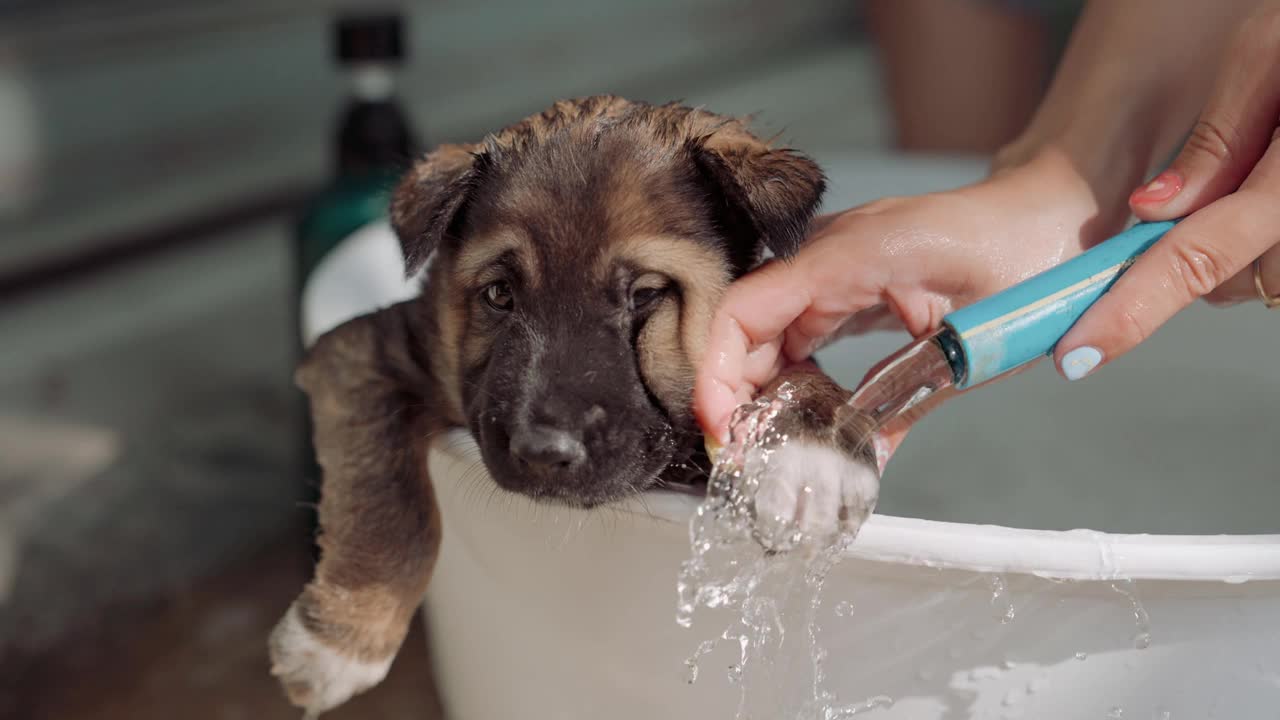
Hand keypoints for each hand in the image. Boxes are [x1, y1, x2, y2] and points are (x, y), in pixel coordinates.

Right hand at [694, 151, 1131, 455]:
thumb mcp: (972, 335)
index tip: (723, 426)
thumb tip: (865, 459)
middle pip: (749, 326)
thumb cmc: (1029, 255)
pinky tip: (806, 419)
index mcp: (851, 254)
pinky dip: (796, 379)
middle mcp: (832, 256)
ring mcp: (841, 270)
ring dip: (761, 391)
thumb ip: (910, 394)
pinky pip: (806, 335)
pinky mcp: (855, 288)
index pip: (748, 307)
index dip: (720, 371)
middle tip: (742, 455)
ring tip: (766, 447)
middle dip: (734, 394)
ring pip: (773, 334)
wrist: (1059, 214)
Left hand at [1054, 7, 1279, 380]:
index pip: (1197, 258)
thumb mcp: (1266, 55)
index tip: (1079, 352)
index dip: (1130, 309)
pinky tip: (1279, 180)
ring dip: (1241, 244)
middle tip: (1214, 182)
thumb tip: (1153, 210)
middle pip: (1227, 281)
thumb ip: (1214, 142)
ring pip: (1262, 279)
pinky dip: (1270, 238)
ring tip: (1270, 161)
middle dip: (1193, 251)